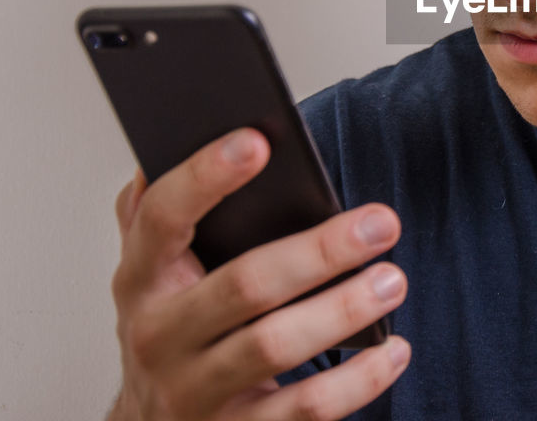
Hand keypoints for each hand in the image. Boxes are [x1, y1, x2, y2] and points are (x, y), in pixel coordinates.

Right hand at [109, 128, 408, 420]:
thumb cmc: (173, 329)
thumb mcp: (154, 271)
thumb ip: (157, 211)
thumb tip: (172, 142)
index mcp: (142, 279)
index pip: (163, 218)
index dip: (205, 177)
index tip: (258, 141)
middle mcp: (160, 336)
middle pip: (243, 286)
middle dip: (319, 251)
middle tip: (381, 223)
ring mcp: (195, 392)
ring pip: (274, 347)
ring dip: (343, 311)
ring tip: (393, 280)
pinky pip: (304, 410)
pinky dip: (357, 381)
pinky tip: (393, 351)